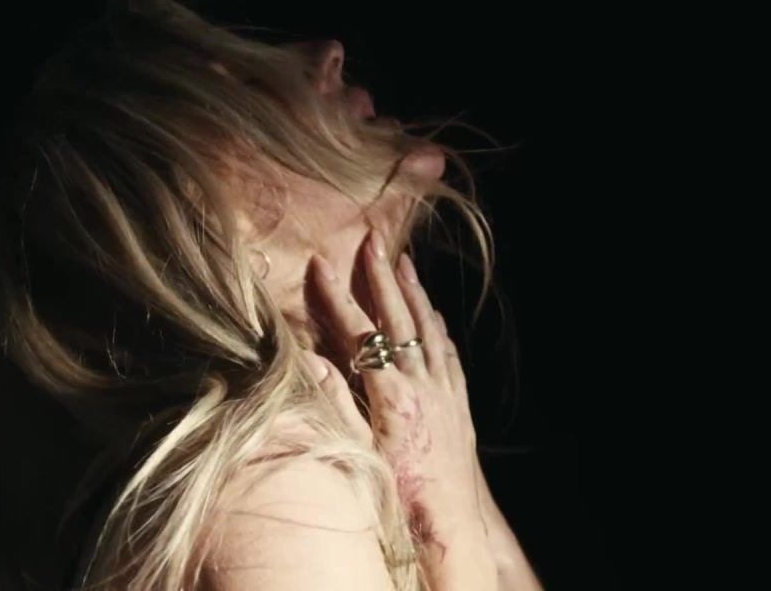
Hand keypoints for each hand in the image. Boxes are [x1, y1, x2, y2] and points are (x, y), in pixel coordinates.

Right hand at [304, 227, 498, 588]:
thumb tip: (310, 362)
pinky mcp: (460, 406)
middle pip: (398, 318)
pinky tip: (433, 315)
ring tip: (403, 261)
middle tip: (371, 240)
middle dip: (381, 277)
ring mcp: (446, 393)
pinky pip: (448, 353)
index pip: (358, 333)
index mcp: (393, 395)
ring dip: (414, 292)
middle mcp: (424, 385)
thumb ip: (335, 405)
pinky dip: (437, 326)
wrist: (449, 531)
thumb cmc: (397, 499)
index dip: (336, 297)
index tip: (320, 264)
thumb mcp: (358, 455)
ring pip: (428, 329)